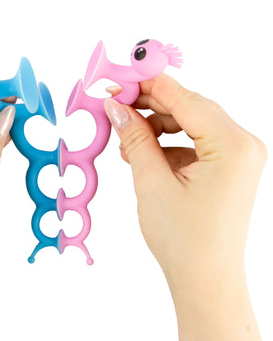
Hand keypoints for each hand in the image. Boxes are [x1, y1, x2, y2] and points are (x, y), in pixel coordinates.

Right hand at [104, 74, 266, 340]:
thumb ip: (134, 138)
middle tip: (115, 103)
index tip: (118, 78)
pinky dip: (166, 141)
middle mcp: (242, 144)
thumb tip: (116, 107)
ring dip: (155, 124)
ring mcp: (237, 154)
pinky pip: (193, 139)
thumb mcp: (151, 182)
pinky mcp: (227, 165)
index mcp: (232, 145)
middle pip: (188, 106)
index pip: (184, 98)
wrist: (205, 279)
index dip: (146, 84)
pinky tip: (143, 152)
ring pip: (189, 121)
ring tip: (125, 135)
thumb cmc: (185, 241)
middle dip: (148, 104)